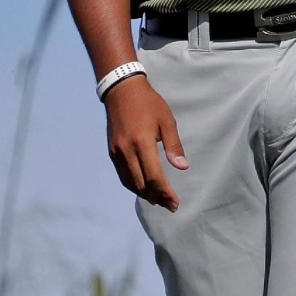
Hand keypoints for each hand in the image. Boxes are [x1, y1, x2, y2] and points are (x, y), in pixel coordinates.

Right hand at [103, 75, 188, 211]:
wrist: (122, 90)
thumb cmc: (149, 103)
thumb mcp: (166, 120)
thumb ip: (174, 145)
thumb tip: (183, 167)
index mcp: (142, 142)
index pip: (154, 176)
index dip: (165, 192)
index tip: (175, 202)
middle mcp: (127, 150)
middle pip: (142, 184)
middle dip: (157, 197)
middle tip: (170, 205)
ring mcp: (117, 152)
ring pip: (131, 183)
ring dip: (145, 195)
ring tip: (159, 200)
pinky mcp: (112, 152)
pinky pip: (123, 176)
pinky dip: (134, 186)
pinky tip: (144, 188)